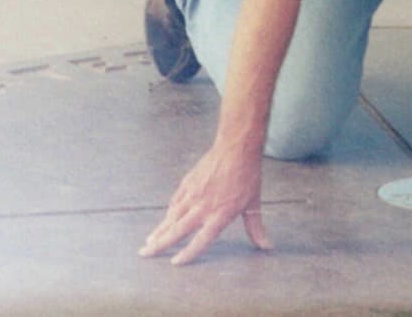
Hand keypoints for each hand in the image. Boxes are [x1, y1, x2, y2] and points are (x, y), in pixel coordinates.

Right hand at [139, 143, 272, 265]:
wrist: (236, 148)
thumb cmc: (247, 177)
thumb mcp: (254, 205)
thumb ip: (256, 229)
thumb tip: (267, 246)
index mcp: (219, 215)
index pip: (201, 240)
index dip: (188, 253)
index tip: (175, 263)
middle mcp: (203, 207)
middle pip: (177, 230)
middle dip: (160, 244)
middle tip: (144, 253)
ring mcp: (193, 194)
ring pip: (171, 216)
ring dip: (159, 230)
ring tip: (148, 241)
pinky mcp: (188, 182)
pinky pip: (175, 201)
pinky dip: (169, 212)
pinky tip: (165, 219)